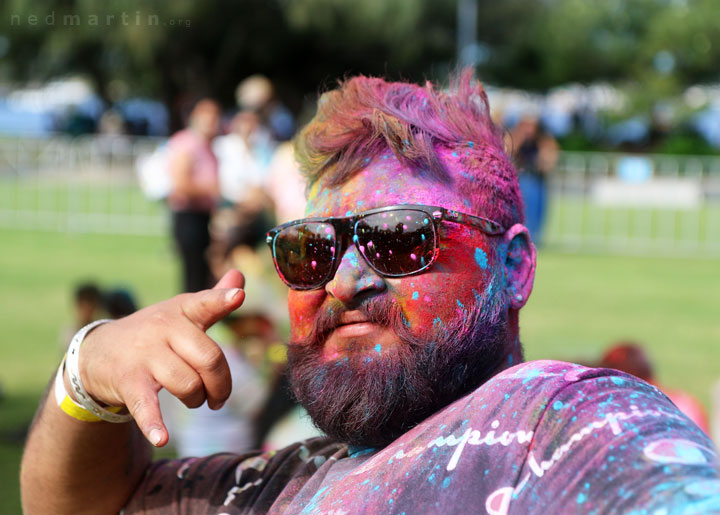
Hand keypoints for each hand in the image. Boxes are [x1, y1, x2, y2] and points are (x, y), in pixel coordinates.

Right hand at [77, 270, 245, 446]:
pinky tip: (161, 439)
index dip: (222, 300)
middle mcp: (164, 329)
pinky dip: (154, 424)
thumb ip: (212, 300)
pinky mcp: (129, 382)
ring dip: (197, 400)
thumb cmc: (155, 333)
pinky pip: (146, 405)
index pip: (204, 303)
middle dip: (220, 385)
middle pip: (209, 358)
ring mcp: (145, 356)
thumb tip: (240, 276)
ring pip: (187, 384)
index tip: (238, 296)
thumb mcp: (181, 313)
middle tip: (218, 397)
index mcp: (182, 311)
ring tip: (194, 400)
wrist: (98, 352)